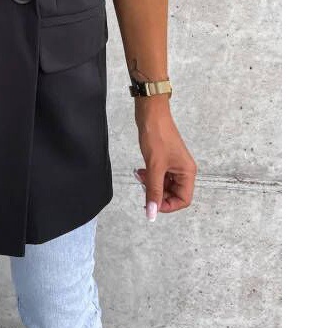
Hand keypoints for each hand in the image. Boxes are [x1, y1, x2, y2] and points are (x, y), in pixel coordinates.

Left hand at [133, 98, 196, 220]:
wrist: (151, 114)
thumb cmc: (157, 136)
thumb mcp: (154, 167)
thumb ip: (153, 191)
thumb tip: (152, 213)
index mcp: (187, 172)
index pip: (183, 200)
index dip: (167, 205)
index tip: (151, 204)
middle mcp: (184, 170)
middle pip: (174, 194)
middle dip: (157, 194)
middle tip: (143, 187)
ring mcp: (174, 165)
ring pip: (165, 185)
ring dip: (151, 185)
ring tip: (140, 176)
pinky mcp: (165, 159)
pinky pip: (159, 176)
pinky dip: (150, 177)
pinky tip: (140, 171)